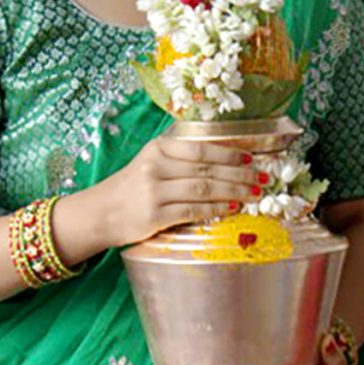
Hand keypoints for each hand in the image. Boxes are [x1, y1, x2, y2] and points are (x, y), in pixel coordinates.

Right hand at [69, 136, 266, 253]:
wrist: (100, 213)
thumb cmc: (131, 189)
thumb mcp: (151, 163)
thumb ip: (180, 160)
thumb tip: (225, 164)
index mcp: (158, 148)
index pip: (201, 150)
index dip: (230, 155)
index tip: (252, 159)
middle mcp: (156, 166)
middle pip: (207, 169)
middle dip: (240, 175)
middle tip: (262, 180)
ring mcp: (154, 192)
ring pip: (204, 189)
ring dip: (233, 191)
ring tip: (253, 194)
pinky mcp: (154, 216)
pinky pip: (193, 210)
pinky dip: (216, 208)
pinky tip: (232, 208)